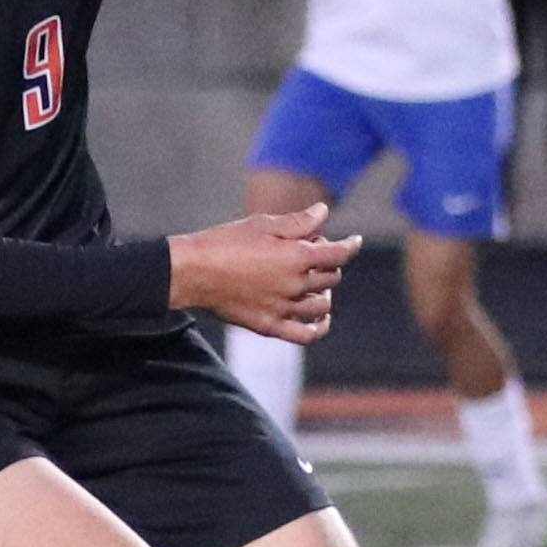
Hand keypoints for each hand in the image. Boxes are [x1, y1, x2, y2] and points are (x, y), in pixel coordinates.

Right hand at [168, 205, 361, 343]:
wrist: (191, 272)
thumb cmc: (224, 242)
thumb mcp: (262, 224)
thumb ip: (297, 222)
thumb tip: (323, 212)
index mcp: (296, 256)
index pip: (338, 253)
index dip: (350, 245)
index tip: (354, 241)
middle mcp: (295, 284)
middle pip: (330, 277)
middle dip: (329, 263)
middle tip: (312, 254)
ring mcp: (283, 308)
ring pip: (322, 305)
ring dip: (325, 293)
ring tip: (315, 284)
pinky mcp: (269, 326)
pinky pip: (305, 334)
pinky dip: (319, 327)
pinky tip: (321, 319)